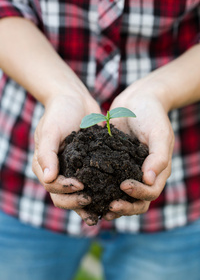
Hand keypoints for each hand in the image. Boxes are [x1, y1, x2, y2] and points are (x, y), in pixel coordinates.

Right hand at [32, 92, 100, 224]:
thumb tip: (48, 178)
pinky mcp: (91, 165)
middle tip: (91, 201)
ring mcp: (76, 170)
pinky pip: (95, 182)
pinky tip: (113, 197)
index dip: (65, 190)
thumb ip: (46, 153)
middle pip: (64, 196)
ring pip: (80, 195)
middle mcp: (60, 171)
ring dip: (89, 206)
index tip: (80, 186)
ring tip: (104, 212)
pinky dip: (101, 192)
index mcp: (46, 166)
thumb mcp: (50, 130)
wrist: (75, 99)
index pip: (52, 186)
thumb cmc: (59, 113)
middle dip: (77, 202)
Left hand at [103, 77, 174, 219]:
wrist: (137, 99)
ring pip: (120, 195)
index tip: (124, 187)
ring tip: (95, 205)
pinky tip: (86, 188)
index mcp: (157, 170)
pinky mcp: (113, 162)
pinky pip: (107, 180)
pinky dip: (99, 187)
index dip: (138, 194)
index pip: (150, 192)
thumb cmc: (152, 114)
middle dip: (123, 207)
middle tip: (107, 207)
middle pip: (136, 201)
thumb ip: (158, 156)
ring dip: (109, 202)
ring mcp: (127, 170)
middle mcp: (142, 174)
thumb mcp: (159, 133)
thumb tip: (149, 180)